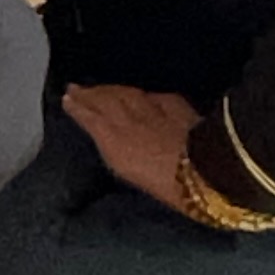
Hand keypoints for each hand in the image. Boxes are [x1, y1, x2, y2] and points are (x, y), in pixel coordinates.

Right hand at [62, 84, 199, 214]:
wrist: (207, 171)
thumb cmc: (167, 187)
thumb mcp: (130, 172)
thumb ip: (115, 150)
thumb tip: (105, 134)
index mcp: (114, 140)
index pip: (91, 117)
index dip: (79, 107)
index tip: (67, 97)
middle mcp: (129, 120)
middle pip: (106, 100)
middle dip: (90, 93)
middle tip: (77, 87)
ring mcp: (153, 110)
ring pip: (126, 94)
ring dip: (111, 89)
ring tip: (101, 88)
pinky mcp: (176, 106)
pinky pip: (153, 96)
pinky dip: (142, 95)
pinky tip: (142, 94)